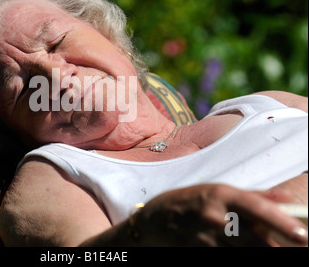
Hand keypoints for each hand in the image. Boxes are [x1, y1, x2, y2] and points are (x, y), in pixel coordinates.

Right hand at [133, 184, 307, 245]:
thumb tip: (288, 199)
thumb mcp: (219, 191)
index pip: (258, 209)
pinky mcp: (199, 251)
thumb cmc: (191, 201)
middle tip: (287, 247)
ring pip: (243, 253)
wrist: (155, 219)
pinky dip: (235, 255)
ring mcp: (205, 237)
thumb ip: (255, 196)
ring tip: (252, 245)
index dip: (283, 223)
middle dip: (274, 248)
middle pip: (256, 240)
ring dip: (255, 252)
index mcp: (222, 194)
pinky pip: (226, 258)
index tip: (303, 236)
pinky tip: (233, 248)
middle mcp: (214, 215)